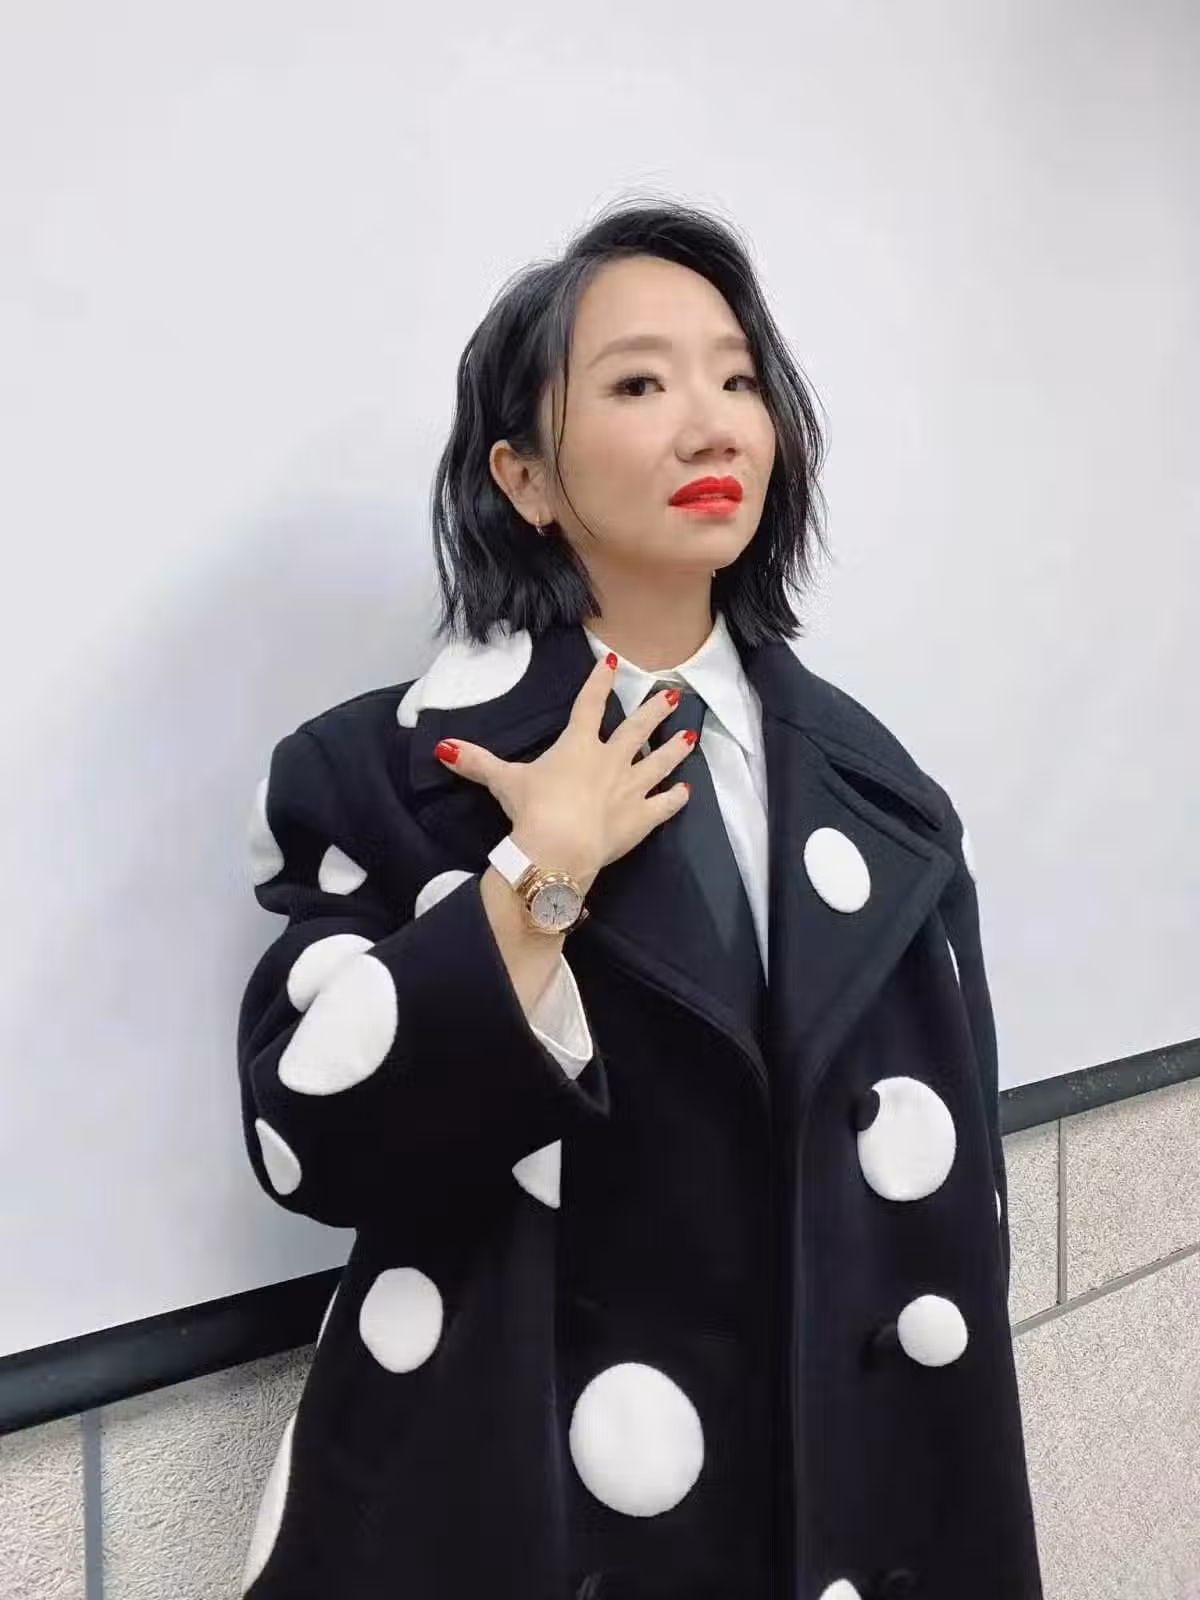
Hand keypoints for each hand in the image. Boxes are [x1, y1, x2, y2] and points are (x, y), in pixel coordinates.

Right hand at [434, 652, 693, 887]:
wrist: (560, 847)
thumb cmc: (533, 809)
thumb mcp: (503, 782)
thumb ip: (477, 762)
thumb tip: (442, 747)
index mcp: (578, 745)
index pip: (589, 705)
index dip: (599, 682)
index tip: (612, 662)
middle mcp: (609, 760)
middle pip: (636, 729)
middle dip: (653, 710)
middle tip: (671, 694)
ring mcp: (630, 789)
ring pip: (659, 762)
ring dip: (674, 748)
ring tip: (690, 734)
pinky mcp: (641, 819)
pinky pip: (663, 805)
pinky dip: (675, 798)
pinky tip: (686, 791)